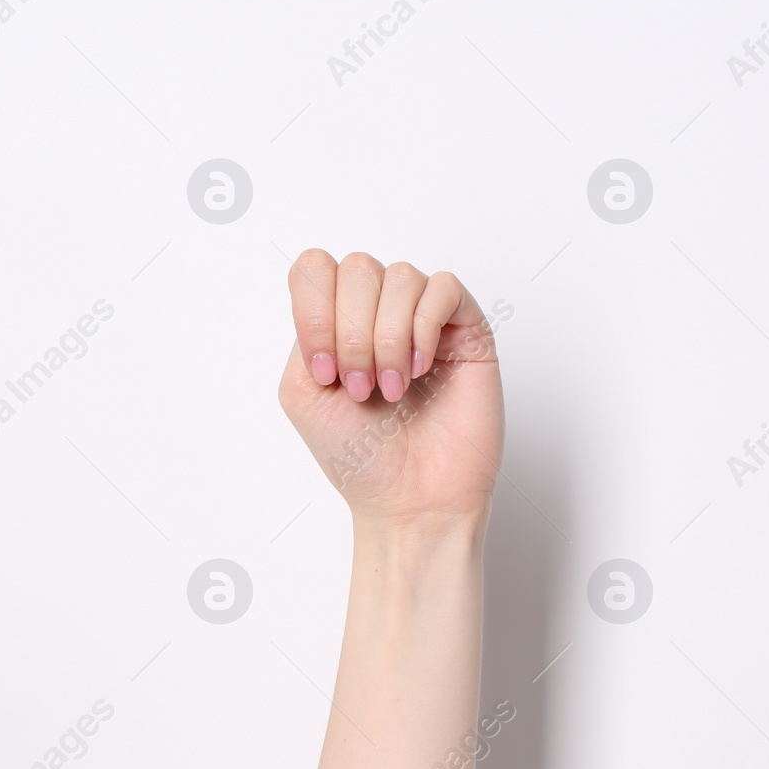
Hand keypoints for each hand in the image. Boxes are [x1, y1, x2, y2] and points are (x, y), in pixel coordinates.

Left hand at [278, 250, 504, 531]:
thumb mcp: (302, 391)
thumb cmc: (360, 457)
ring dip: (388, 338)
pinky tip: (420, 370)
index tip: (324, 371)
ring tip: (393, 388)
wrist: (411, 500)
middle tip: (361, 388)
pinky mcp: (466, 329)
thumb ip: (304, 331)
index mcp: (337, 321)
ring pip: (399, 277)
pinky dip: (423, 328)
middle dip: (352, 332)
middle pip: (357, 267)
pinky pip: (443, 288)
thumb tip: (335, 297)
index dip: (313, 311)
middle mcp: (380, 313)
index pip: (315, 268)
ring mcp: (424, 318)